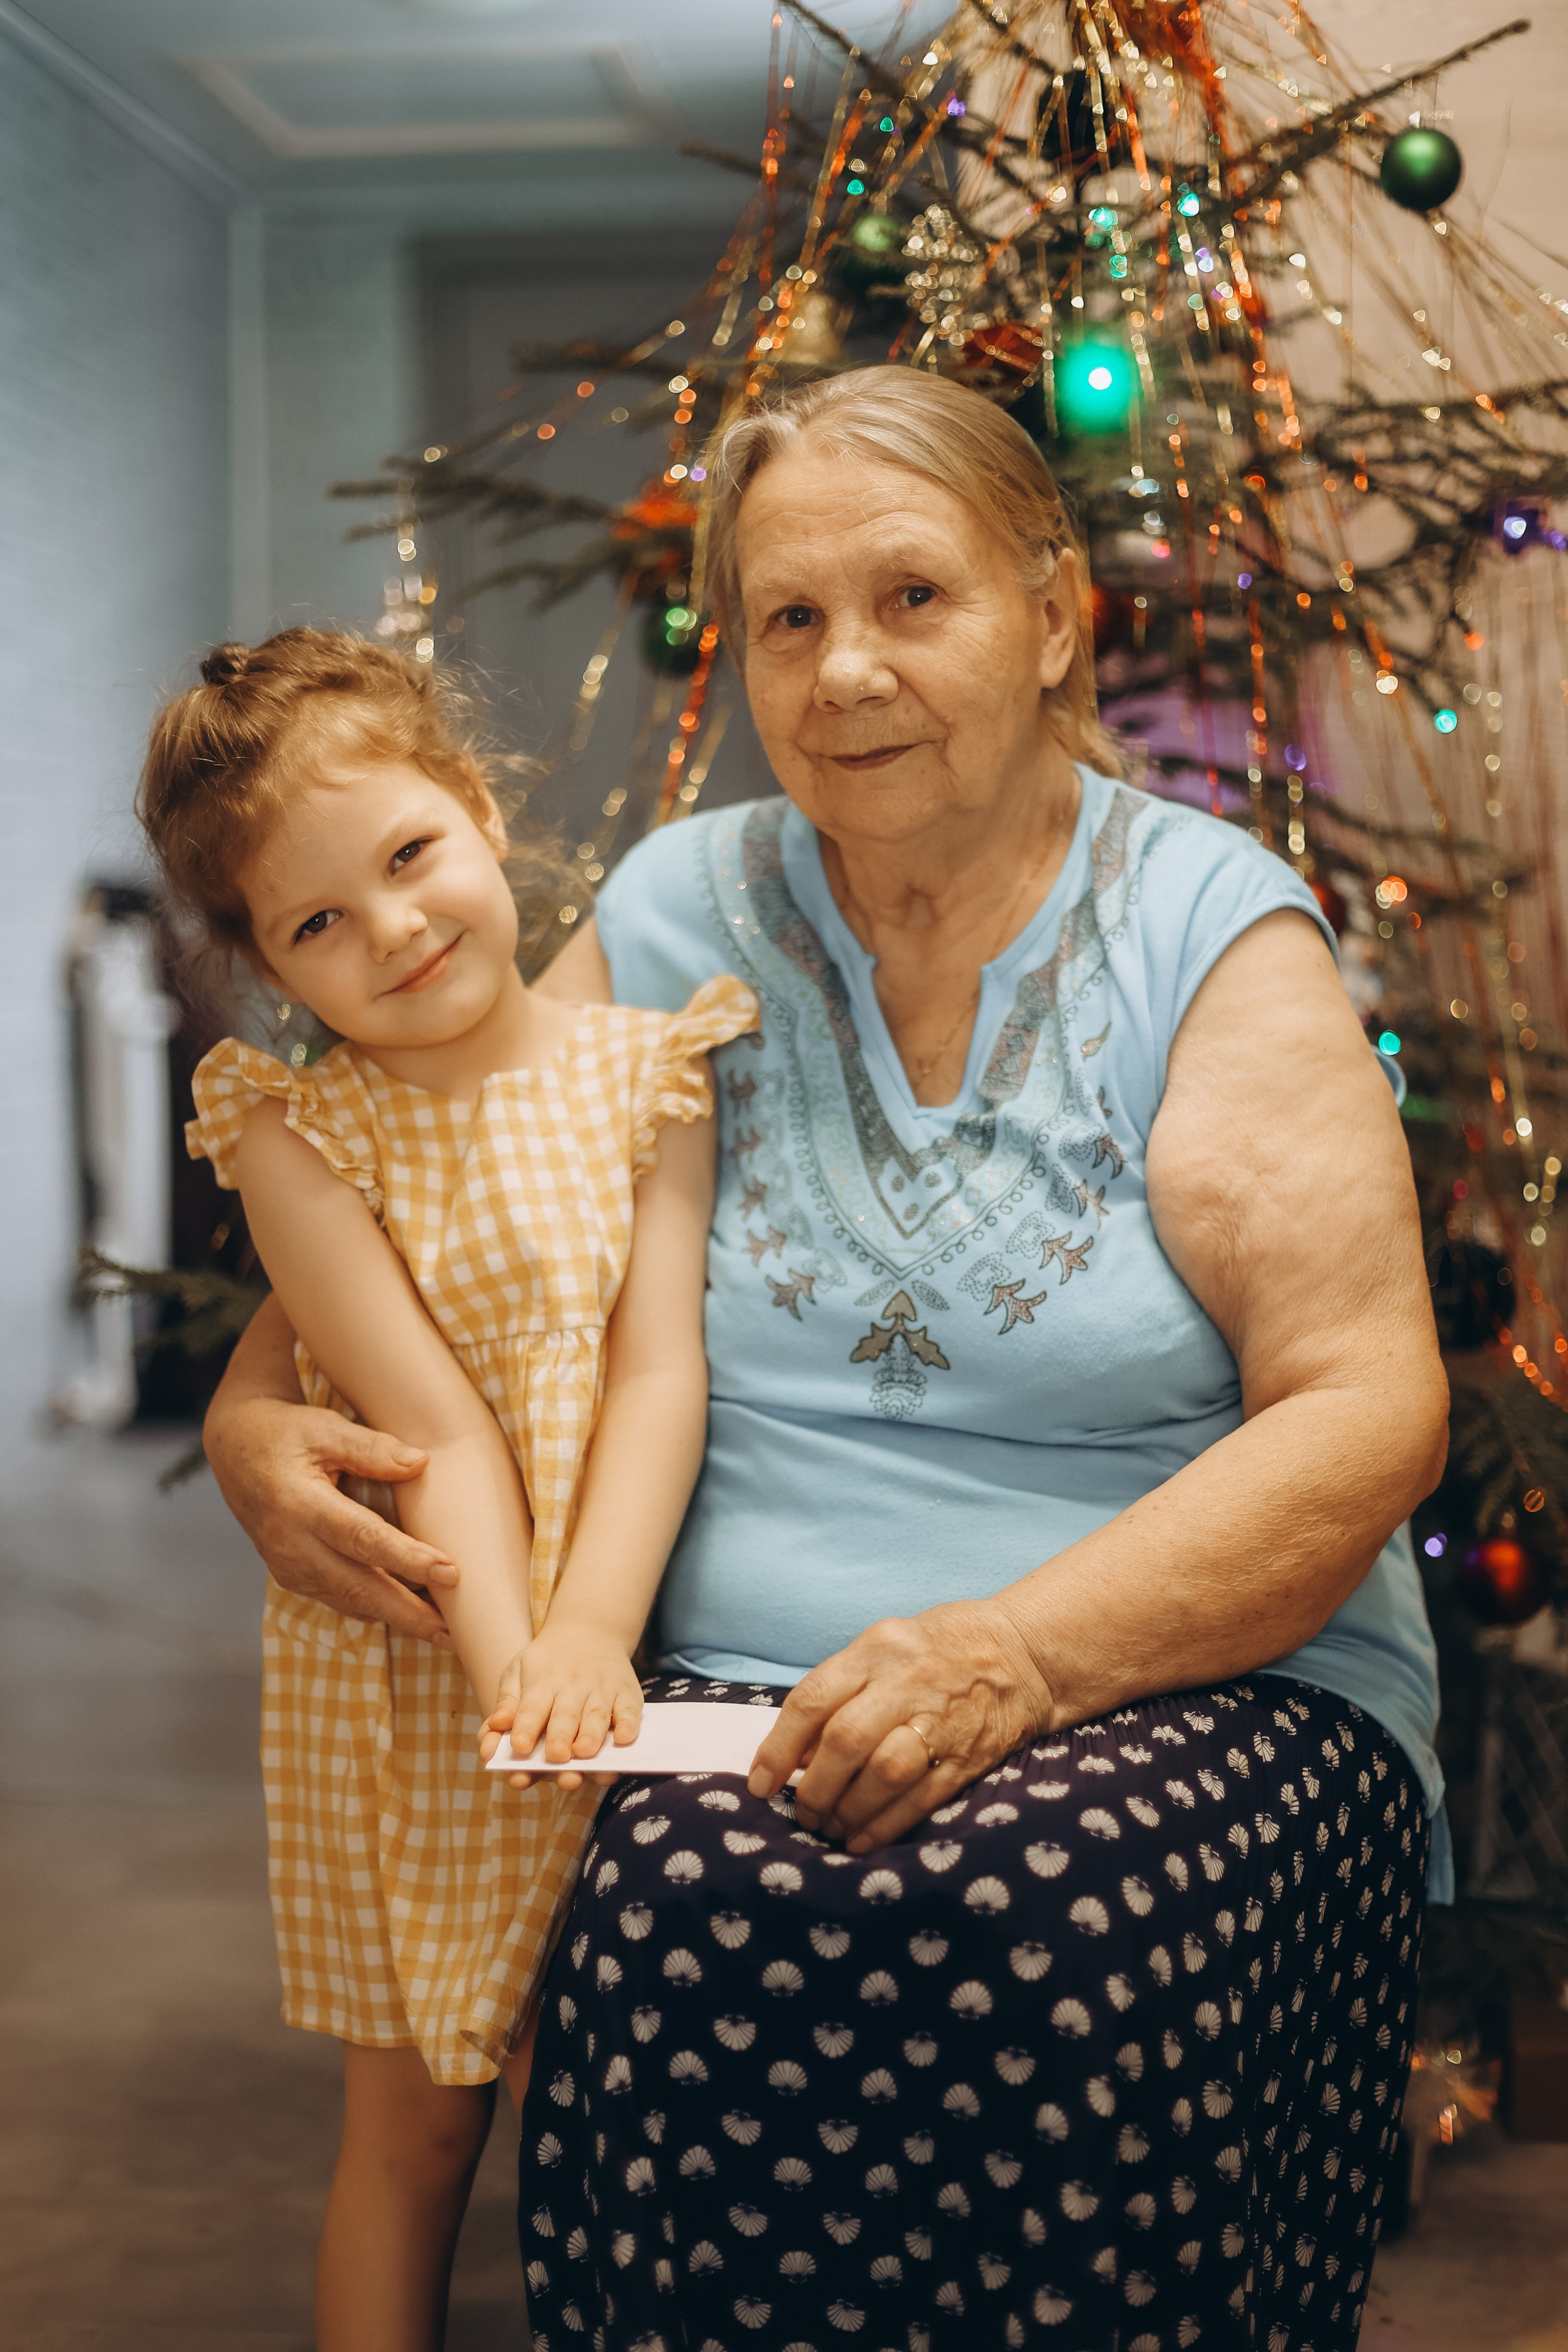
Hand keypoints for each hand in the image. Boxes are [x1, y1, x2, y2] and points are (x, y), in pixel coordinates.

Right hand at [203, 1394, 457, 1645]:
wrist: (236, 1451)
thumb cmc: (285, 1434)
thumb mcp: (324, 1429)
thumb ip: (371, 1447)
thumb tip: (420, 1463)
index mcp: (299, 1505)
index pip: (362, 1539)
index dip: (407, 1559)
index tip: (450, 1572)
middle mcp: (291, 1544)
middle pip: (358, 1586)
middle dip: (408, 1613)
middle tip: (453, 1632)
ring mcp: (288, 1566)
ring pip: (350, 1600)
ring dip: (397, 1618)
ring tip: (443, 1632)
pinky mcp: (291, 1576)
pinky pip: (338, 1598)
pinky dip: (374, 1608)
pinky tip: (409, 1613)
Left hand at [482, 1626, 643, 1792]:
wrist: (589, 1628)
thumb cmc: (547, 1660)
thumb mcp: (518, 1669)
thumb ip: (507, 1701)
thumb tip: (496, 1724)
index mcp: (543, 1682)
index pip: (532, 1708)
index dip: (526, 1727)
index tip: (519, 1746)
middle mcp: (573, 1686)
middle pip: (566, 1715)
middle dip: (560, 1737)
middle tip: (555, 1756)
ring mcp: (603, 1689)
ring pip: (597, 1715)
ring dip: (592, 1735)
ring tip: (584, 1753)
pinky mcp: (627, 1692)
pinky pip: (631, 1710)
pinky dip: (629, 1724)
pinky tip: (625, 1739)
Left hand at [745, 1599, 1054, 1852]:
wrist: (1023, 1653)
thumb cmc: (938, 1650)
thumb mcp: (884, 1648)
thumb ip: (840, 1692)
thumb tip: (796, 1756)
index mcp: (878, 1648)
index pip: (813, 1699)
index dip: (779, 1748)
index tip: (761, 1784)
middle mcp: (907, 1680)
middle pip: (846, 1739)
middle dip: (815, 1788)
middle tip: (804, 1813)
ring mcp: (942, 1718)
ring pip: (884, 1773)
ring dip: (849, 1811)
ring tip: (832, 1829)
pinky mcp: (969, 1754)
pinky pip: (921, 1798)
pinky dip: (886, 1826)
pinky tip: (862, 1840)